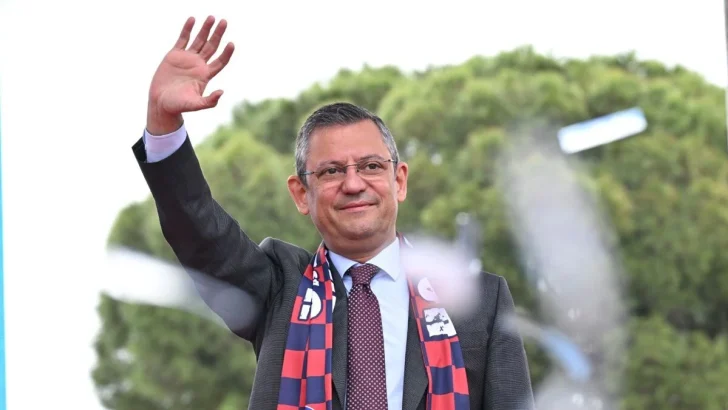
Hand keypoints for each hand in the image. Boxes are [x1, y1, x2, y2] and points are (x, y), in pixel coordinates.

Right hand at [147, 16, 234, 134]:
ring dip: (205, 29)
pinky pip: (183, 39)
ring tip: (212, 17)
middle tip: (224, 22)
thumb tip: (222, 92)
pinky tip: (192, 19)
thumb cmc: (178, 106)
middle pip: (212, 47)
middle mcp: (198, 65)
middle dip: (218, 34)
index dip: (226, 53)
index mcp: (205, 75)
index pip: (220, 61)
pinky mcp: (174, 55)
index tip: (231, 44)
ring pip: (199, 40)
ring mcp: (187, 58)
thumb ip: (209, 101)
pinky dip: (187, 29)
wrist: (161, 103)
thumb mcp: (195, 104)